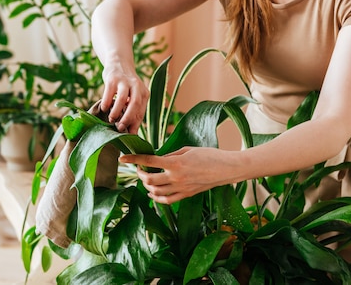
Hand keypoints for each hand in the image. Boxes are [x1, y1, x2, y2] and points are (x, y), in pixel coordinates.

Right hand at [100, 65, 149, 133]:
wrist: (119, 62)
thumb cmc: (125, 86)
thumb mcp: (133, 96)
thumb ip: (133, 112)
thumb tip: (132, 135)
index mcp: (144, 93)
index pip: (141, 111)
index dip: (134, 124)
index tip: (127, 135)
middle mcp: (137, 86)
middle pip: (135, 104)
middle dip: (127, 118)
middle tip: (119, 128)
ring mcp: (124, 81)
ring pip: (122, 98)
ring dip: (116, 111)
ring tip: (111, 119)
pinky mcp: (112, 78)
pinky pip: (109, 93)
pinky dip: (106, 103)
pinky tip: (104, 108)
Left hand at [119, 147, 234, 203]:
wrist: (227, 169)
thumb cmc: (209, 155)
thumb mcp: (187, 149)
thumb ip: (170, 155)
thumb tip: (156, 159)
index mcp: (176, 162)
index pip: (149, 161)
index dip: (133, 159)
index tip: (123, 158)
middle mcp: (176, 177)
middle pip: (149, 180)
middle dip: (140, 174)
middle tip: (139, 168)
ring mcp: (181, 188)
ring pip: (156, 192)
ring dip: (147, 186)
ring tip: (146, 179)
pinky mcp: (187, 195)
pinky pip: (167, 200)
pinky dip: (157, 197)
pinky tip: (154, 192)